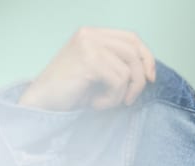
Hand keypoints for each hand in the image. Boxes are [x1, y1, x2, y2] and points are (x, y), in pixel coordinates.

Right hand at [18, 27, 155, 110]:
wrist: (43, 101)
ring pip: (127, 71)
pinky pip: (118, 82)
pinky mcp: (89, 61)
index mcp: (93, 34)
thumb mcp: (98, 72)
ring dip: (121, 94)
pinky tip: (95, 104)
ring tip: (104, 102)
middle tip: (129, 99)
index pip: (132, 38)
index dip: (146, 58)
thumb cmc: (71, 91)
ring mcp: (88, 45)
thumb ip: (117, 63)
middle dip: (139, 80)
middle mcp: (90, 34)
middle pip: (134, 52)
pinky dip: (111, 99)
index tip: (150, 79)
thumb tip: (148, 72)